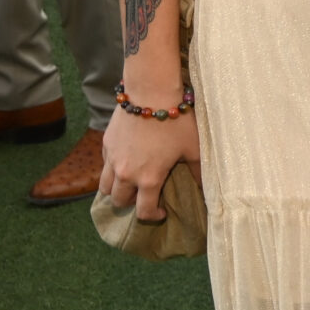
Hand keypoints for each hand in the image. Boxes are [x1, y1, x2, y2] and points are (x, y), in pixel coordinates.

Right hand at [98, 80, 201, 222]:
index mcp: (148, 179)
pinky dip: (111, 169)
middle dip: (131, 203)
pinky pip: (104, 165)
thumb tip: (205, 189)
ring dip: (116, 190)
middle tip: (144, 195)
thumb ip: (198, 172)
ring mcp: (112, 159)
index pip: (143, 211)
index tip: (160, 212)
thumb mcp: (193, 148)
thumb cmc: (177, 121)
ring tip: (129, 183)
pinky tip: (124, 161)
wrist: (151, 92)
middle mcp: (126, 173)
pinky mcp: (106, 143)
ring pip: (105, 186)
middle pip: (119, 201)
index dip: (152, 216)